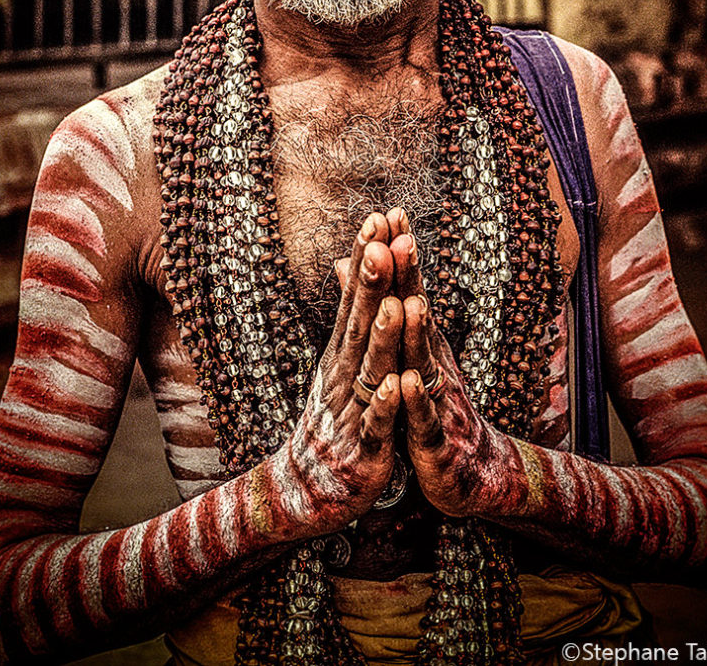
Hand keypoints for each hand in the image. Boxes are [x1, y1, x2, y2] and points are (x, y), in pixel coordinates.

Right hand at [281, 212, 403, 535]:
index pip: (358, 296)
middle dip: (374, 281)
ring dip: (384, 336)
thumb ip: (353, 313)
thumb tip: (353, 262)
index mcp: (344, 352)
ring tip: (397, 303)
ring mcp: (352, 409)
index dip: (369, 258)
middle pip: (362, 321)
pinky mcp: (364, 449)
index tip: (380, 216)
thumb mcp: (342, 361)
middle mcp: (345, 373)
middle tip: (384, 239)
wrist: (309, 491)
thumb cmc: (334, 420)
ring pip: (371, 368)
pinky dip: (386, 406)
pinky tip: (397, 387)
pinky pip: (377, 425)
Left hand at [396, 230, 496, 518]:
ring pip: (422, 361)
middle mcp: (430, 360)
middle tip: (402, 237)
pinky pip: (419, 417)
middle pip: (418, 313)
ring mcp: (433, 397)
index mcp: (420, 341)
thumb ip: (381, 308)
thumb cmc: (431, 405)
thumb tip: (350, 264)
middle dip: (409, 277)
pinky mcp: (431, 437)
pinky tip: (401, 383)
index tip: (389, 212)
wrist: (469, 471)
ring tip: (409, 301)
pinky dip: (410, 400)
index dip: (400, 255)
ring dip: (415, 332)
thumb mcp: (403, 355)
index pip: (409, 289)